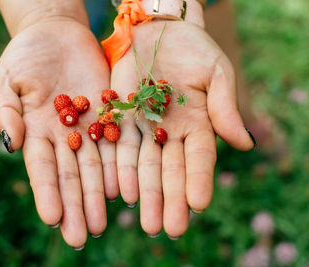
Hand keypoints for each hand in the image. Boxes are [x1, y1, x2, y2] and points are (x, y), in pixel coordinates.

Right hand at [0, 16, 113, 247]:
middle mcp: (64, 136)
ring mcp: (89, 127)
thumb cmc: (25, 55)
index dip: (46, 193)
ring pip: (95, 166)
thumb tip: (10, 143)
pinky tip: (122, 189)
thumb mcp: (7, 79)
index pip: (42, 168)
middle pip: (71, 175)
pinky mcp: (110, 113)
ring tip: (102, 223)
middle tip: (80, 236)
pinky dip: (119, 166)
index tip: (53, 218)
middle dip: (75, 205)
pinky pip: (117, 142)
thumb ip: (6, 111)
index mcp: (36, 131)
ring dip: (99, 195)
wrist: (56, 32)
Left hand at [111, 21, 254, 237]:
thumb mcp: (216, 73)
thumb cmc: (194, 50)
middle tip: (169, 229)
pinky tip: (120, 191)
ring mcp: (144, 128)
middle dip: (169, 200)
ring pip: (143, 166)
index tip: (199, 204)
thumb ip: (225, 107)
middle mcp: (170, 133)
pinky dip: (119, 169)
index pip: (199, 158)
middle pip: (169, 171)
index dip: (199, 180)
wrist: (158, 32)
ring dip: (143, 193)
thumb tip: (244, 144)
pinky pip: (119, 147)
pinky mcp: (120, 119)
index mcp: (198, 125)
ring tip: (144, 220)